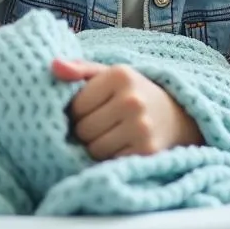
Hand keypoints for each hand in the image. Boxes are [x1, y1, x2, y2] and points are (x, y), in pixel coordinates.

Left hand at [51, 59, 202, 159]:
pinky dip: (110, 159)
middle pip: (83, 130)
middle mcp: (132, 100)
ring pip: (94, 149)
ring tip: (108, 136)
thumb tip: (53, 66)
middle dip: (84, 132)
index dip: (76, 113)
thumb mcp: (109, 75)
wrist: (176, 115)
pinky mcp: (147, 151)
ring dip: (96, 147)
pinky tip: (120, 147)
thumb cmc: (132, 93)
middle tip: (99, 126)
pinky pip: (110, 162)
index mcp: (120, 75)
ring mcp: (141, 126)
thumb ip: (79, 69)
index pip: (76, 106)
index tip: (88, 111)